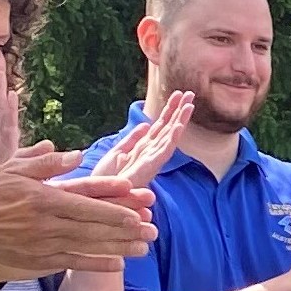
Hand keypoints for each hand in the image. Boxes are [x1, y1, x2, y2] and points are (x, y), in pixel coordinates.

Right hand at [0, 145, 154, 281]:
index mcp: (43, 196)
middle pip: (94, 223)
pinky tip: (119, 264)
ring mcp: (45, 244)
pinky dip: (97, 264)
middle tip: (152, 226)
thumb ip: (46, 162)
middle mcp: (48, 222)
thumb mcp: (13, 169)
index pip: (85, 196)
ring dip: (119, 246)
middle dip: (125, 225)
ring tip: (145, 246)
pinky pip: (74, 263)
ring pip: (89, 245)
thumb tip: (77, 155)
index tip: (138, 196)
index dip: (113, 196)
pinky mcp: (41, 261)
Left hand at [76, 92, 193, 189]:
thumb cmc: (107, 178)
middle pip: (168, 127)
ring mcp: (152, 159)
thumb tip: (146, 124)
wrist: (100, 196)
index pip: (161, 125)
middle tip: (190, 93)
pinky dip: (171, 139)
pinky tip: (178, 127)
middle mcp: (151, 152)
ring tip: (190, 105)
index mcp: (144, 147)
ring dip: (180, 121)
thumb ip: (133, 138)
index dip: (169, 109)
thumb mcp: (118, 151)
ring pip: (170, 137)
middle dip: (179, 111)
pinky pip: (163, 152)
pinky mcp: (149, 168)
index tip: (178, 94)